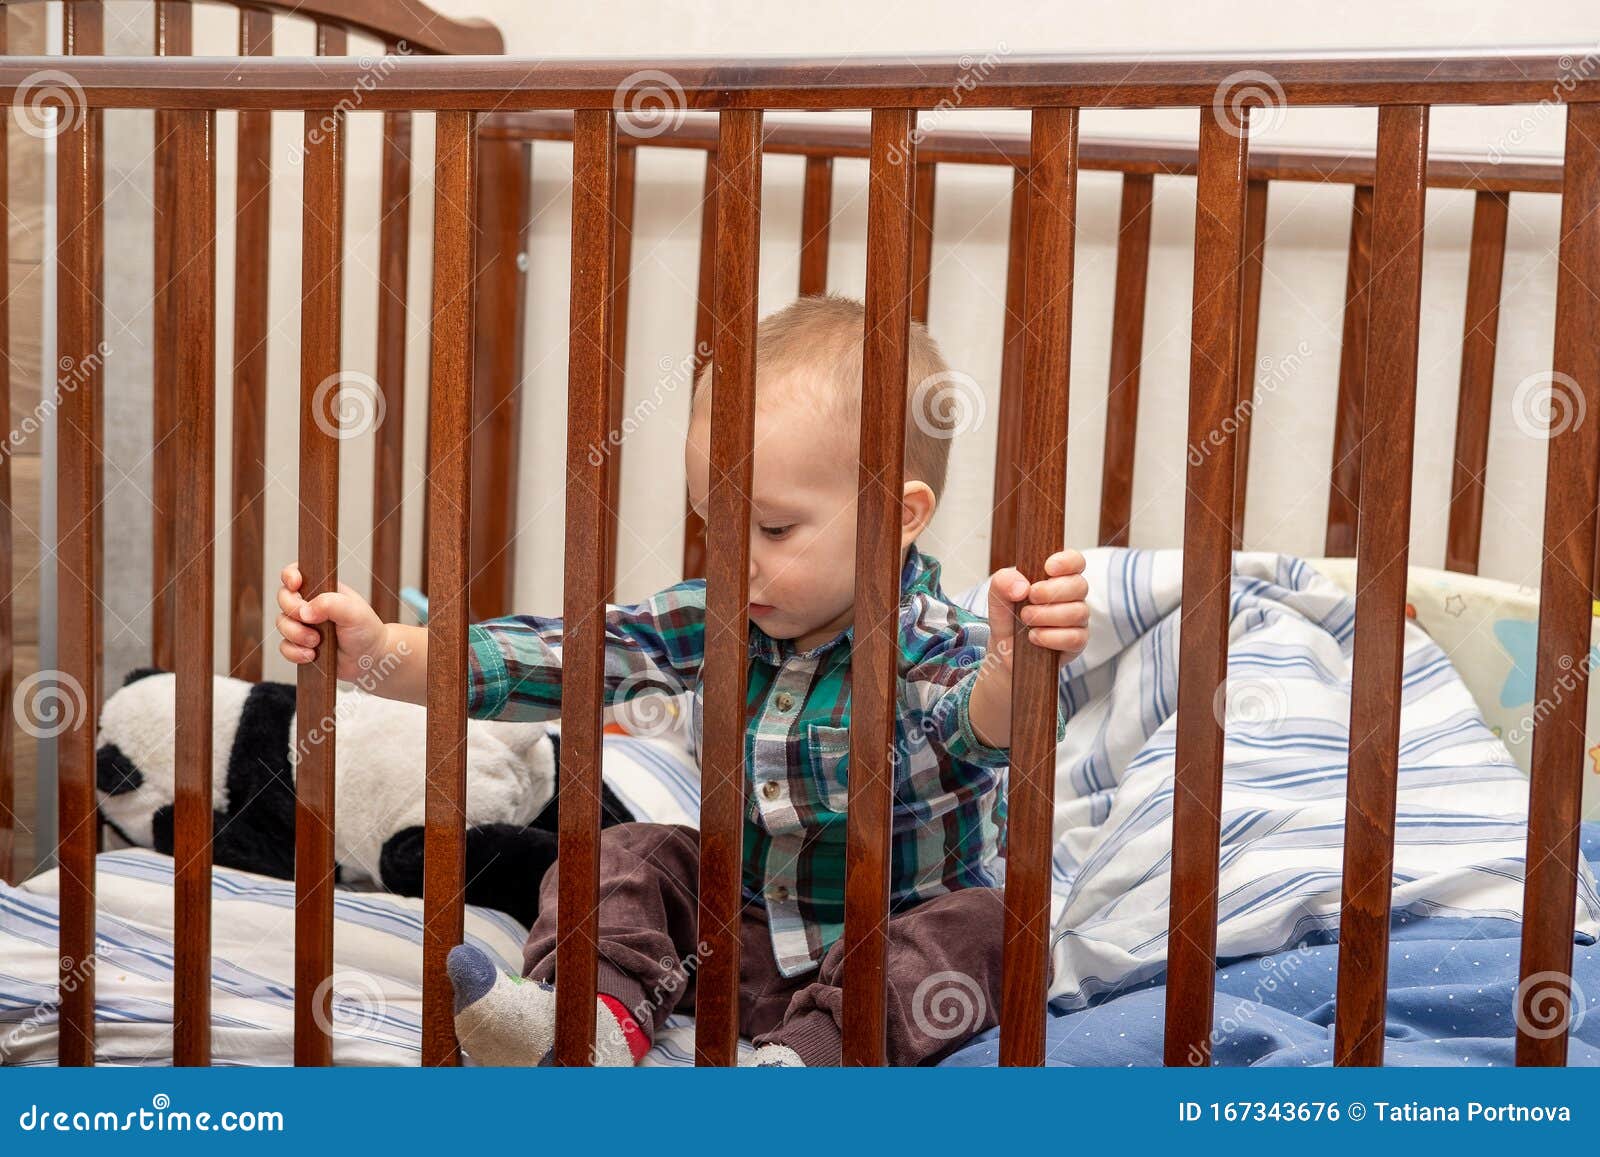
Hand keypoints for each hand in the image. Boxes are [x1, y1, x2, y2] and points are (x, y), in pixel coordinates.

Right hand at [276, 561, 389, 681]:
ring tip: (317, 642)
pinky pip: (284, 647)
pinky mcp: (300, 645)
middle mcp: (309, 604)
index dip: (290, 576)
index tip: (296, 585)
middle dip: (293, 611)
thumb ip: (330, 604)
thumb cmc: (366, 629)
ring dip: (296, 635)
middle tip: (312, 621)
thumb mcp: (354, 611)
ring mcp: (303, 625)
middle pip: (283, 599)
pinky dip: (295, 652)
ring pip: (282, 624)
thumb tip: (305, 611)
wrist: (371, 658)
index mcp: (322, 589)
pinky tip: (312, 655)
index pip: (296, 573)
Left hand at [984, 549, 1089, 675]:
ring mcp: (1077, 620)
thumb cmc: (1008, 618)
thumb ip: (1003, 582)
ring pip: (1078, 612)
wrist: (1005, 652)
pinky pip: (1076, 637)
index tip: (1047, 568)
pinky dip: (1051, 637)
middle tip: (1029, 598)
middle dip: (1051, 591)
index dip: (1067, 561)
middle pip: (1079, 585)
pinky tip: (1035, 637)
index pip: (1076, 561)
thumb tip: (1022, 587)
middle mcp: (1072, 597)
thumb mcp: (997, 596)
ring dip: (1047, 615)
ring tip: (1026, 619)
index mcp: (1057, 578)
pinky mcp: (1077, 642)